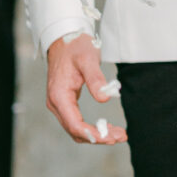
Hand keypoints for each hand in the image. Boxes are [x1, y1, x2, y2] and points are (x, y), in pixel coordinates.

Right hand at [44, 31, 125, 145]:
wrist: (63, 38)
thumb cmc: (75, 46)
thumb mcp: (88, 59)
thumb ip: (96, 79)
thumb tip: (104, 99)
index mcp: (59, 95)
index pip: (75, 124)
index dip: (93, 134)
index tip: (111, 138)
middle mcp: (56, 103)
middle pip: (76, 131)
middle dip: (98, 137)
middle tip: (120, 137)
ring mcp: (59, 104)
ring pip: (76, 129)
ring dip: (97, 134)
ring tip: (119, 135)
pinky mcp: (65, 102)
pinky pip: (77, 121)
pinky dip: (92, 127)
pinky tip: (108, 127)